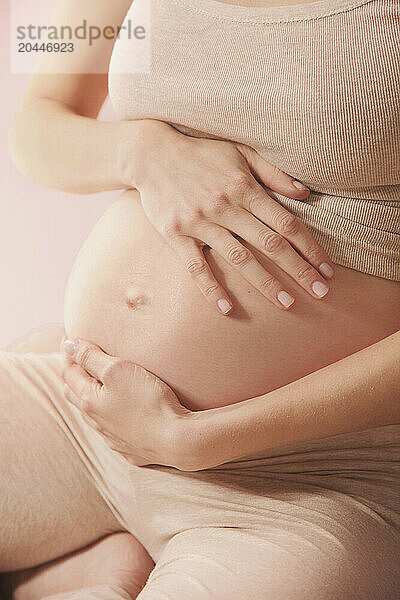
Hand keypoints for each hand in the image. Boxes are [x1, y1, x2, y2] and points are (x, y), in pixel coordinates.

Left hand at [60, 337, 192, 468]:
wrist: (177, 441)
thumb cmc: (148, 401)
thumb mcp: (117, 370)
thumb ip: (91, 357)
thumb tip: (68, 345)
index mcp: (89, 400)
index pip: (69, 372)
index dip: (68, 353)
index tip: (69, 338)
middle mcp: (96, 421)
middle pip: (75, 394)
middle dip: (73, 375)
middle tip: (77, 359)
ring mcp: (112, 437)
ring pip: (92, 415)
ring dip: (89, 398)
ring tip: (95, 385)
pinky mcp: (130, 448)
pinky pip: (112, 431)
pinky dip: (108, 417)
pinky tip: (118, 415)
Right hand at [123, 119, 334, 313]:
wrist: (151, 154)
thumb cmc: (202, 154)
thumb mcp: (240, 153)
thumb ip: (273, 173)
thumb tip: (305, 191)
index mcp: (244, 188)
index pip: (285, 222)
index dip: (309, 247)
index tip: (326, 269)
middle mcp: (225, 206)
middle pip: (269, 243)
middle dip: (298, 270)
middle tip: (320, 293)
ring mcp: (200, 222)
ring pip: (238, 258)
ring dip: (264, 282)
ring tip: (286, 303)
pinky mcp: (176, 235)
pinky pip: (196, 266)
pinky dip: (211, 288)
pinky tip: (227, 309)